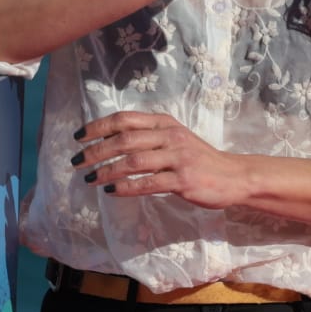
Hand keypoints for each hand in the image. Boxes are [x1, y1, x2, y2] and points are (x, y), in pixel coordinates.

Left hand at [73, 111, 252, 209]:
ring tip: (89, 178)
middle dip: (96, 150)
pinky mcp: (183, 180)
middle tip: (76, 162)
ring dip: (107, 170)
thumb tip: (109, 139)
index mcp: (164, 123)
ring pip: (133, 161)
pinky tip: (112, 192)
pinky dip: (126, 187)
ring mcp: (178, 158)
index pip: (124, 119)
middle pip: (124, 139)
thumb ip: (147, 135)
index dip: (98, 127)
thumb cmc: (198, 158)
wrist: (234, 176)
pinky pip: (148, 183)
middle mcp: (170, 136)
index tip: (78, 137)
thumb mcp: (174, 137)